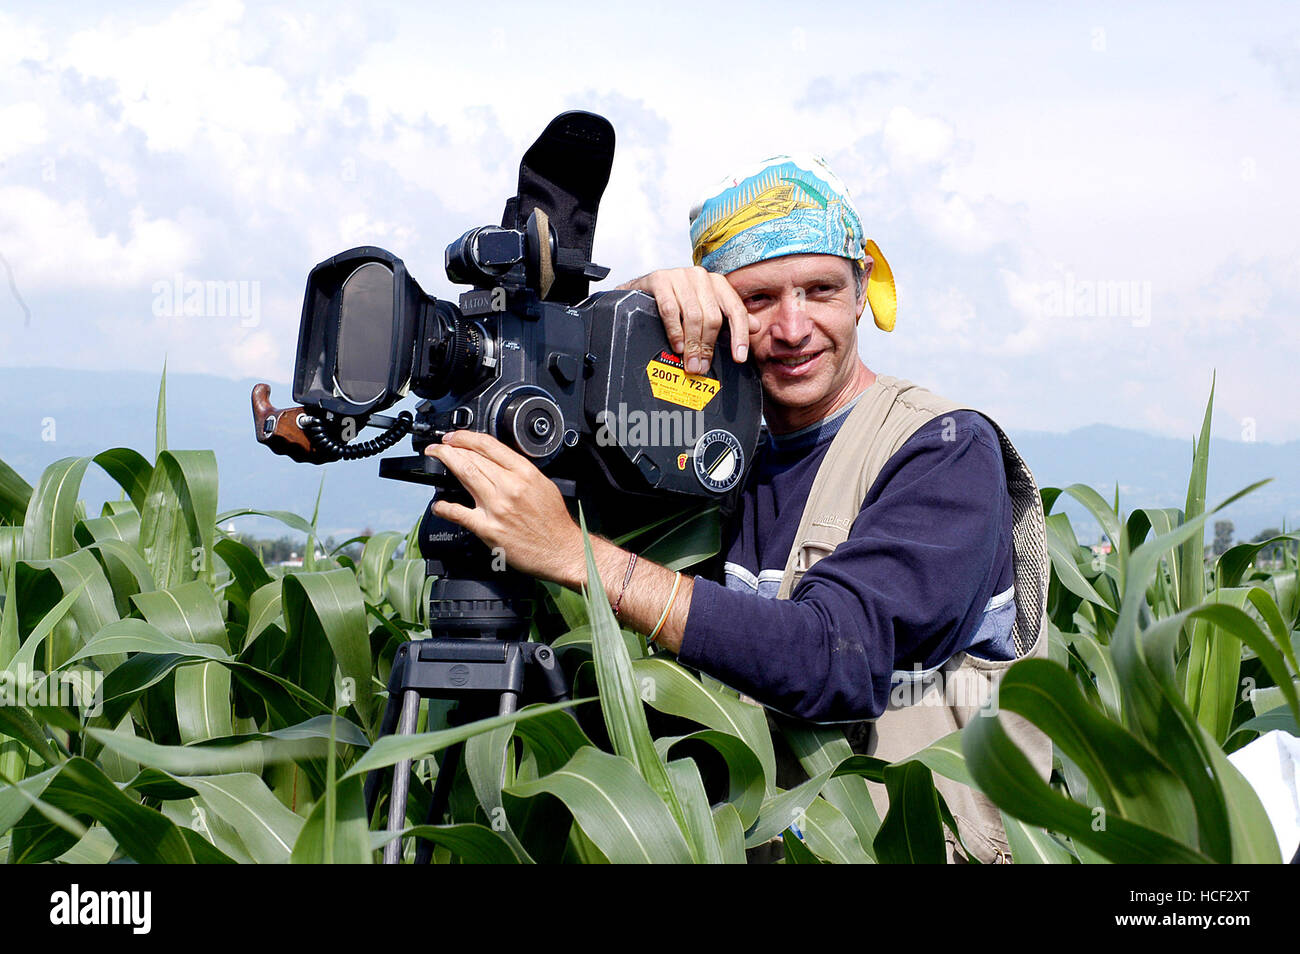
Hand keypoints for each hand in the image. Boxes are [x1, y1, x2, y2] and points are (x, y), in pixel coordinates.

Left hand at [423, 430, 583, 583]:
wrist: (561, 550)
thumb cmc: (553, 521)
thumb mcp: (543, 485)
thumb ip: (519, 471)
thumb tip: (496, 462)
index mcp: (525, 473)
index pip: (489, 445)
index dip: (465, 437)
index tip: (454, 437)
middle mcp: (510, 487)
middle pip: (473, 458)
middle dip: (450, 448)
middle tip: (438, 446)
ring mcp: (497, 507)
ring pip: (464, 475)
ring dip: (445, 463)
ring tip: (435, 458)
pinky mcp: (488, 529)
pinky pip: (459, 513)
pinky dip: (444, 507)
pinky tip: (438, 504)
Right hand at [618, 267, 757, 373]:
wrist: (642, 291)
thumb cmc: (677, 303)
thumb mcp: (704, 310)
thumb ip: (729, 318)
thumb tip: (755, 326)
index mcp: (717, 283)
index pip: (735, 310)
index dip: (739, 335)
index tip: (739, 357)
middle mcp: (701, 276)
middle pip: (713, 317)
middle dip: (708, 346)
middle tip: (702, 367)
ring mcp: (680, 276)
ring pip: (693, 315)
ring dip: (692, 344)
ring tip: (690, 363)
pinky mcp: (659, 280)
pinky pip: (670, 310)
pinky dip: (674, 331)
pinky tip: (677, 346)